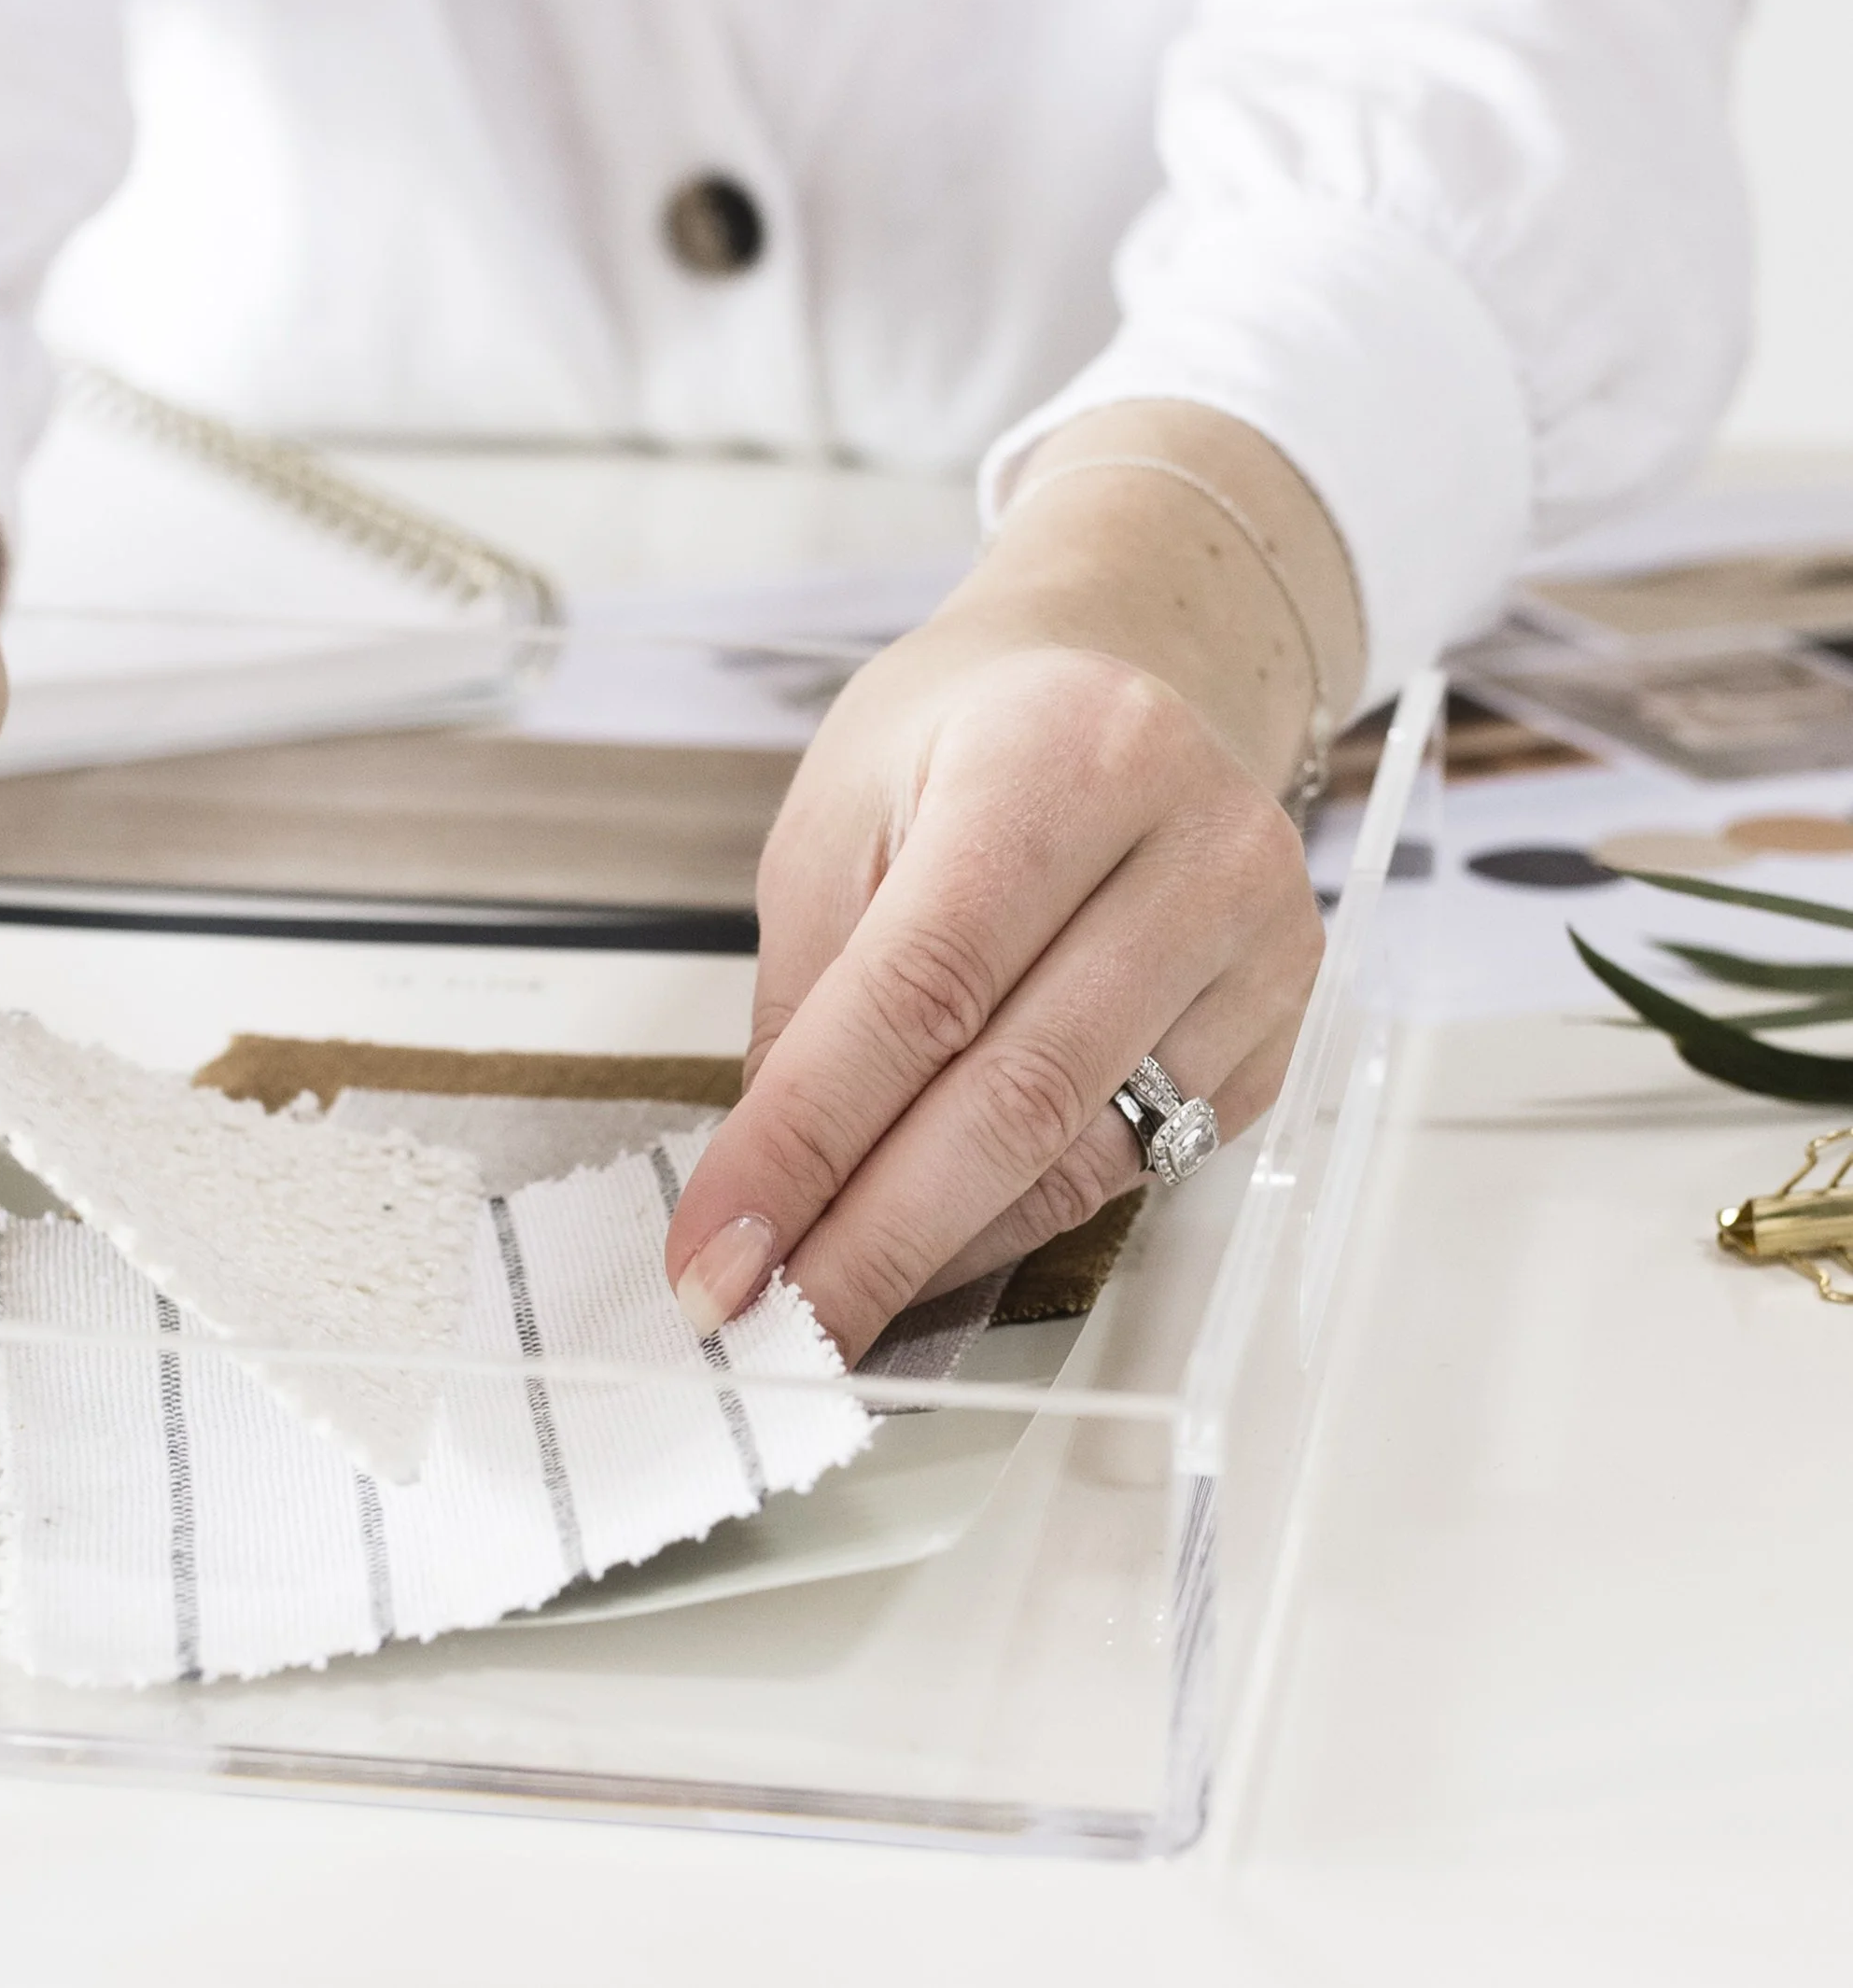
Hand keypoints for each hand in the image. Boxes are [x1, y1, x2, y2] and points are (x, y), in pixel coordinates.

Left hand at [665, 404, 1360, 1362]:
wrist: (1122, 678)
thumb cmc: (964, 740)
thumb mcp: (841, 820)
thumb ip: (809, 997)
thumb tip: (769, 1191)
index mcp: (1056, 757)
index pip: (919, 987)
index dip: (808, 1142)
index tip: (719, 1253)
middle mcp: (1189, 843)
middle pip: (1018, 1091)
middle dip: (875, 1235)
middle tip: (774, 1323)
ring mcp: (1259, 938)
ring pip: (1089, 1149)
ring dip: (945, 1246)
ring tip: (836, 1297)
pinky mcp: (1282, 1018)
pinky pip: (1142, 1160)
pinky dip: (1023, 1220)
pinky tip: (940, 1241)